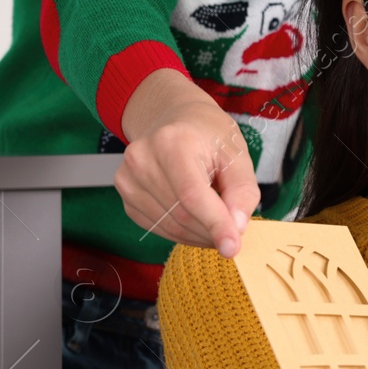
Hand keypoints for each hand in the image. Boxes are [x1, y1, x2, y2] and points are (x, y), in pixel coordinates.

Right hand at [115, 69, 259, 257]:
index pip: (192, 195)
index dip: (214, 224)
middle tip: (234, 232)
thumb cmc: (208, 135)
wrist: (174, 119)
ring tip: (217, 222)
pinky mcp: (125, 195)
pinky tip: (196, 220)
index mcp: (172, 142)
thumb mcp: (237, 154)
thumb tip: (237, 228)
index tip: (233, 248)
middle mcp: (142, 159)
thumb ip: (242, 191)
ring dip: (198, 235)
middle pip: (181, 214)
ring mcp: (127, 178)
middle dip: (211, 231)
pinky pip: (156, 227)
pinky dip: (181, 232)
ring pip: (169, 226)